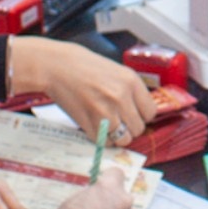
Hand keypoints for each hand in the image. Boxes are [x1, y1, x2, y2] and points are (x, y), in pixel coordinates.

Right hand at [7, 37, 149, 139]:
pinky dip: (101, 138)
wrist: (57, 66)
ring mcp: (105, 111)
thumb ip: (131, 91)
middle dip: (129, 127)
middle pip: (138, 128)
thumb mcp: (116, 72)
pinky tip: (95, 126)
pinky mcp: (89, 123)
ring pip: (123, 139)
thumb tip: (141, 113)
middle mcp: (121, 97)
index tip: (133, 114)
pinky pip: (104, 142)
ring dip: (116, 136)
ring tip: (107, 126)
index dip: (141, 115)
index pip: (150, 112)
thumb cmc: (85, 67)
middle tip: (118, 121)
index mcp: (131, 81)